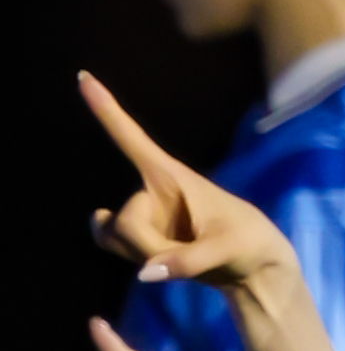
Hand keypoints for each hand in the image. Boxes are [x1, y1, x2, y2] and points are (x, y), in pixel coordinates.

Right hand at [80, 74, 295, 298]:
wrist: (253, 267)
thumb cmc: (248, 243)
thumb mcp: (229, 251)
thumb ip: (188, 262)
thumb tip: (144, 274)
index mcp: (173, 177)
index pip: (132, 139)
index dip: (107, 110)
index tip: (84, 76)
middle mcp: (151, 190)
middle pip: (125, 223)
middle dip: (152, 247)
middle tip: (194, 253)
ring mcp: (143, 213)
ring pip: (116, 238)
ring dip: (147, 255)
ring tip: (185, 255)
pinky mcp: (140, 236)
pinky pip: (114, 246)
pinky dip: (132, 258)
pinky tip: (150, 262)